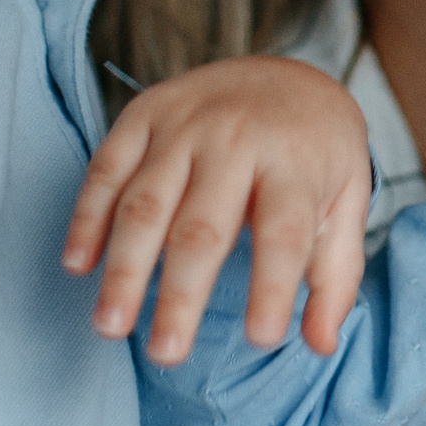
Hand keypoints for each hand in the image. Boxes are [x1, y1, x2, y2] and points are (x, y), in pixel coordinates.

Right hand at [62, 54, 370, 362]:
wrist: (287, 71)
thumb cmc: (316, 153)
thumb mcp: (346, 201)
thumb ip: (336, 275)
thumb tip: (321, 345)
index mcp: (296, 161)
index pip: (285, 233)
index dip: (273, 287)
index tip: (262, 340)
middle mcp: (238, 138)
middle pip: (203, 227)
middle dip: (181, 295)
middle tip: (167, 354)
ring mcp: (186, 123)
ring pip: (145, 203)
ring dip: (123, 268)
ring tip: (110, 327)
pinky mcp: (144, 113)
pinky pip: (107, 168)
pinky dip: (87, 217)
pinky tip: (78, 265)